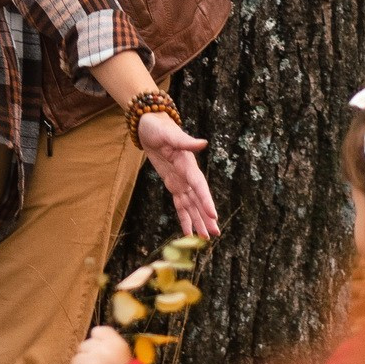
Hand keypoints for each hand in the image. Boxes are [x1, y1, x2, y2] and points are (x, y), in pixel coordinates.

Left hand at [69, 324, 133, 363]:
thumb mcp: (127, 357)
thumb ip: (111, 346)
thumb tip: (95, 341)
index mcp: (115, 344)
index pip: (97, 331)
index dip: (97, 342)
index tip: (101, 351)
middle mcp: (102, 351)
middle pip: (83, 346)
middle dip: (88, 356)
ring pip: (75, 361)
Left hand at [137, 111, 219, 238]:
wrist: (149, 125)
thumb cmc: (158, 127)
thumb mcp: (169, 133)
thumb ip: (185, 141)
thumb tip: (203, 143)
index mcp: (188, 164)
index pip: (199, 185)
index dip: (206, 200)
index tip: (213, 215)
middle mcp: (187, 175)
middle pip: (198, 199)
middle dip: (206, 217)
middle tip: (215, 234)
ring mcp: (181, 181)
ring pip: (191, 205)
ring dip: (198, 221)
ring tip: (205, 238)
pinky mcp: (173, 184)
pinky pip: (180, 204)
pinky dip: (184, 217)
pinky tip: (188, 231)